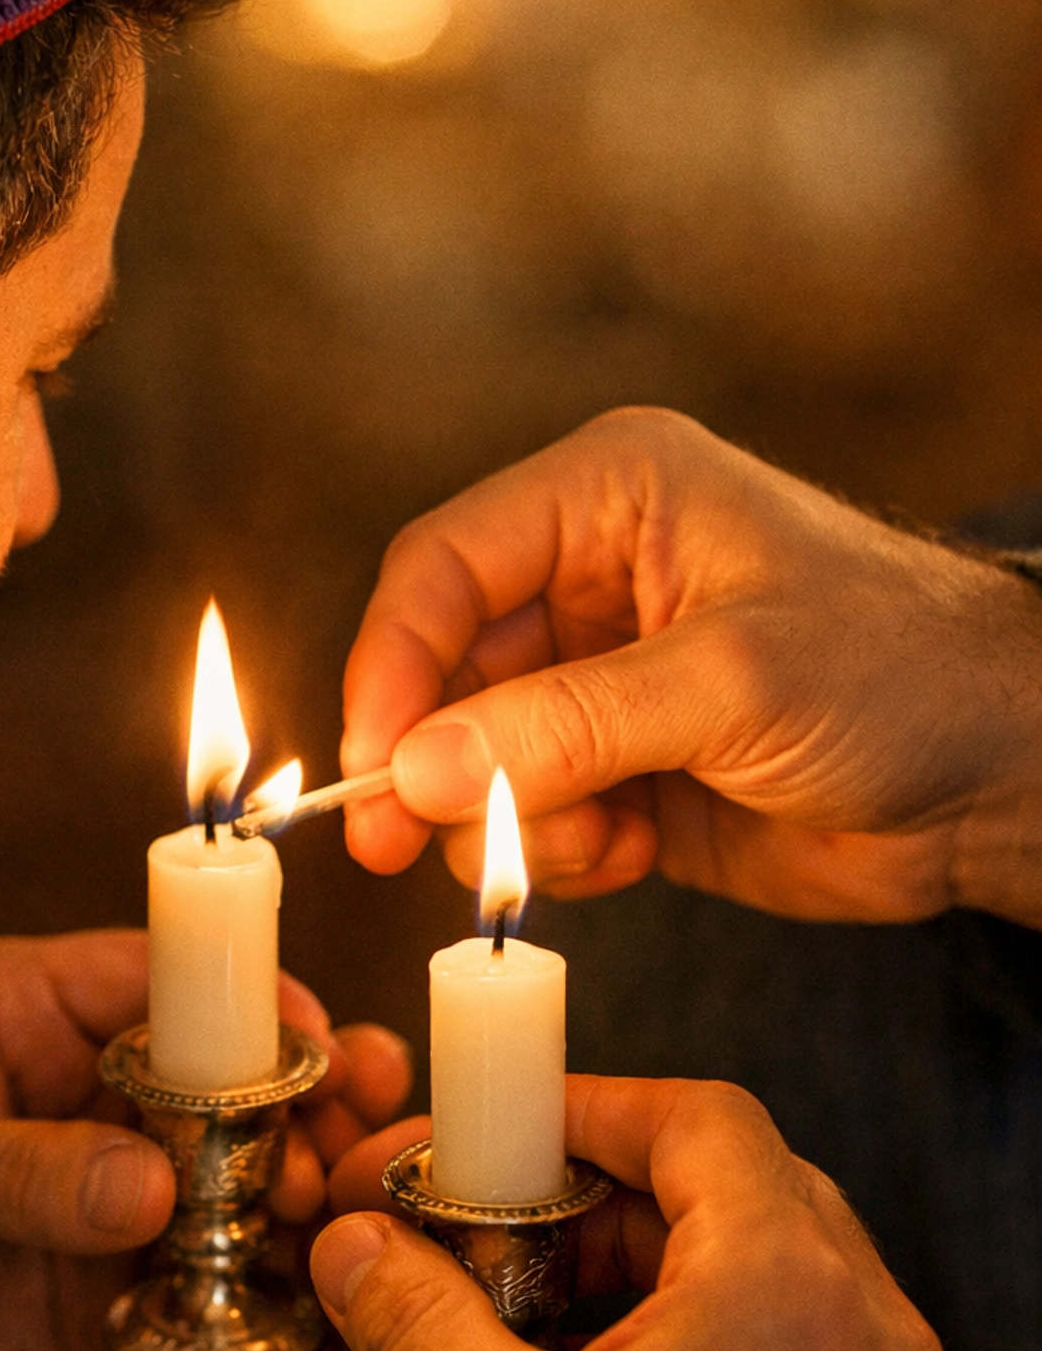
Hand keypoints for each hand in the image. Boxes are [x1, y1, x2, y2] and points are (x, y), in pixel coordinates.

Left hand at [0, 929, 410, 1350]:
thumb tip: (149, 1190)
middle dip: (304, 1097)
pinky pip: (220, 1262)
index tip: (315, 1039)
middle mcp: (95, 1083)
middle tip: (354, 1142)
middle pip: (229, 1067)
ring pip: (243, 1162)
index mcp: (38, 1008)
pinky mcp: (126, 1272)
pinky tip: (320, 1293)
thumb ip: (19, 1166)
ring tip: (343, 1219)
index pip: (165, 973)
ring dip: (303, 1184)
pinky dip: (273, 1275)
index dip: (249, 997)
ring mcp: (117, 1178)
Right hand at [342, 406, 1041, 925]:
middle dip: (432, 761)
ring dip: (507, 816)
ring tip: (596, 844)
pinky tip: (633, 854)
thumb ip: (567, 726)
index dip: (392, 664)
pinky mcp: (620, 764)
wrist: (1003, 775)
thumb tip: (414, 770)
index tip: (371, 765)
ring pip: (472, 752)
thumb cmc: (896, 673)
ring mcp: (600, 676)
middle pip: (442, 667)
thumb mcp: (729, 682)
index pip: (444, 567)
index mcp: (608, 497)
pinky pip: (530, 812)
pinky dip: (560, 849)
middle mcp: (587, 577)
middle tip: (396, 845)